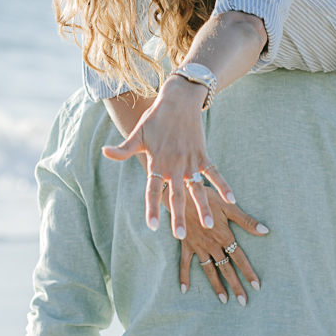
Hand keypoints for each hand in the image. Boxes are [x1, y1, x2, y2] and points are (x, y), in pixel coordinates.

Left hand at [102, 74, 234, 238]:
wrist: (179, 99)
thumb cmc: (156, 118)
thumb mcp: (138, 133)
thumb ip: (124, 149)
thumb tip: (104, 152)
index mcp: (157, 162)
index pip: (152, 190)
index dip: (152, 208)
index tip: (153, 226)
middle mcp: (174, 165)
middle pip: (176, 195)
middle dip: (179, 216)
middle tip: (180, 236)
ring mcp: (191, 161)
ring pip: (198, 188)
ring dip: (203, 207)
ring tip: (208, 225)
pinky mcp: (203, 154)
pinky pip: (215, 173)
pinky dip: (223, 185)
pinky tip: (231, 200)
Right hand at [178, 188, 266, 304]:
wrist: (181, 195)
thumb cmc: (206, 197)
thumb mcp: (228, 206)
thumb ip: (247, 221)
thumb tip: (265, 230)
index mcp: (224, 236)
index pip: (240, 258)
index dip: (249, 272)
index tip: (256, 286)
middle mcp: (212, 245)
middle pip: (226, 269)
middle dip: (236, 286)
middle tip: (244, 302)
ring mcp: (198, 247)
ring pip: (209, 271)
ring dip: (216, 286)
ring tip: (224, 300)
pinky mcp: (186, 246)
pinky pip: (185, 264)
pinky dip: (184, 276)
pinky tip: (185, 290)